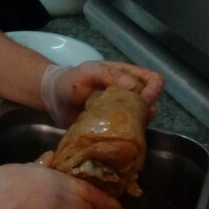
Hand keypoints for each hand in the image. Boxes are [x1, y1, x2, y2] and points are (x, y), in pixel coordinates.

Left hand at [40, 60, 162, 126]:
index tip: (141, 101)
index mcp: (126, 75)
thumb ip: (108, 74)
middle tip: (125, 117)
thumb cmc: (70, 81)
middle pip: (152, 103)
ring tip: (118, 127)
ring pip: (142, 120)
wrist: (54, 99)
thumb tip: (133, 85)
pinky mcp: (115, 128)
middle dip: (144, 111)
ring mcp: (123, 112)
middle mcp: (129, 94)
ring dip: (135, 125)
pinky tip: (115, 137)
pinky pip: (130, 133)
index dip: (153, 91)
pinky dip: (127, 135)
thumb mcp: (86, 72)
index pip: (154, 80)